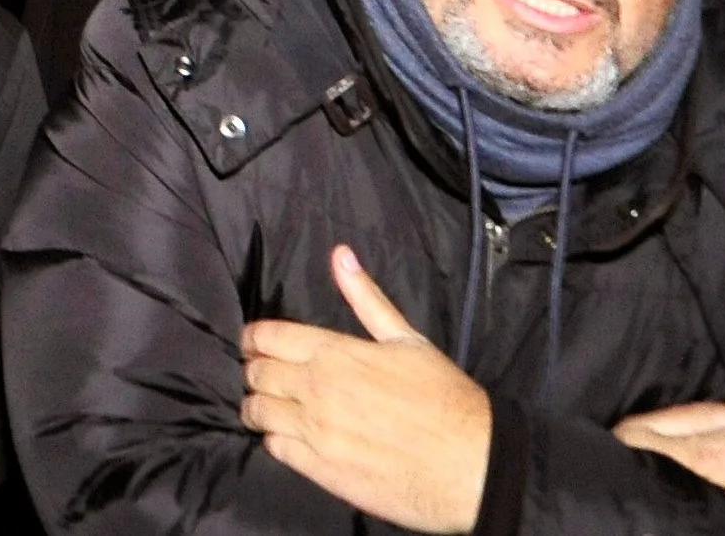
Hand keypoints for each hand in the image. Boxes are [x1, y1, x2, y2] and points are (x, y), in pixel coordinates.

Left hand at [239, 247, 492, 533]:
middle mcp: (316, 389)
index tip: (254, 343)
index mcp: (335, 352)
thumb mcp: (408, 340)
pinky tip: (290, 436)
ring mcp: (314, 431)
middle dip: (255, 370)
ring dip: (259, 405)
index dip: (253, 337)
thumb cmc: (444, 398)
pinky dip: (275, 439)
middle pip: (256, 373)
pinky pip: (274, 448)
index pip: (267, 336)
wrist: (470, 465)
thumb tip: (341, 255)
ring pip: (257, 411)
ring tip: (272, 406)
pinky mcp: (319, 469)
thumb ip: (367, 298)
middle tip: (264, 375)